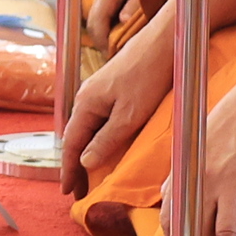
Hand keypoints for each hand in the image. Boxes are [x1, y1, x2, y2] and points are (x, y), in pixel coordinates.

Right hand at [65, 6, 172, 177]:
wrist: (166, 42)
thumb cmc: (148, 76)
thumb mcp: (129, 116)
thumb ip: (106, 140)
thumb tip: (84, 163)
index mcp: (86, 103)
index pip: (71, 144)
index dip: (69, 170)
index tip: (69, 193)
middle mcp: (87, 96)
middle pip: (75, 136)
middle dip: (76, 165)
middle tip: (79, 190)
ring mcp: (99, 91)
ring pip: (87, 128)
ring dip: (86, 152)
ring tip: (89, 175)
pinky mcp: (112, 88)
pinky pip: (98, 120)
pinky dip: (97, 138)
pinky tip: (104, 146)